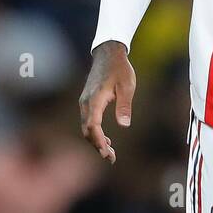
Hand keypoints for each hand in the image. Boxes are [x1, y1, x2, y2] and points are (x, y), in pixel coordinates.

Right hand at [79, 41, 135, 163]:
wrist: (108, 53)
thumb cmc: (120, 69)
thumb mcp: (127, 86)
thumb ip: (124, 106)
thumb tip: (124, 125)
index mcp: (95, 99)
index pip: (93, 126)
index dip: (99, 141)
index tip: (106, 153)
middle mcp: (86, 103)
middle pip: (87, 130)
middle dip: (98, 146)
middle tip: (111, 159)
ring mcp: (85, 102)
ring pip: (86, 128)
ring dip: (96, 141)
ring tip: (110, 154)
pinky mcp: (87, 102)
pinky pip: (88, 122)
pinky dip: (95, 133)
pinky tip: (106, 141)